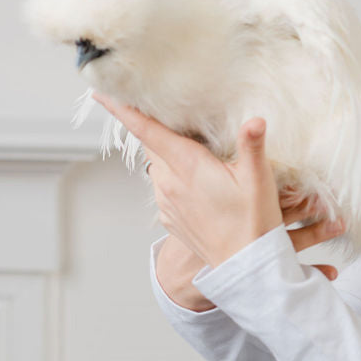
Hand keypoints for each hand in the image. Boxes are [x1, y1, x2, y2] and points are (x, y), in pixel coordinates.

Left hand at [91, 93, 344, 270]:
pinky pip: (164, 188)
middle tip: (165, 111)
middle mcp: (168, 183)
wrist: (246, 266)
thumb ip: (252, 146)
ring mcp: (166, 202)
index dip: (124, 110)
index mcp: (187, 166)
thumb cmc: (253, 221)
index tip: (102, 93)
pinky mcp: (170, 218)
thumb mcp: (258, 179)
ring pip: (158, 166)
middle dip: (153, 128)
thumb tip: (254, 121)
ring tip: (191, 148)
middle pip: (151, 144)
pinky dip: (173, 176)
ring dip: (166, 153)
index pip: (147, 131)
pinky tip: (197, 180)